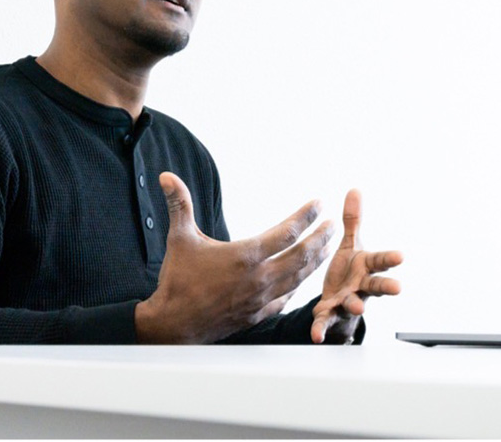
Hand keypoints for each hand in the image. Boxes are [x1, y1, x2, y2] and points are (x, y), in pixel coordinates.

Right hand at [135, 172, 333, 343]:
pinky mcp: (257, 314)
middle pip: (302, 255)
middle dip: (320, 237)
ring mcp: (261, 298)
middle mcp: (259, 278)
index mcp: (245, 256)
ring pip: (299, 278)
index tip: (318, 204)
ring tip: (328, 248)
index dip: (305, 216)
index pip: (287, 232)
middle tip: (333, 224)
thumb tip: (167, 176)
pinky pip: (286, 298)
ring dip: (316, 261)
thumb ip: (179, 204)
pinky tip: (303, 279)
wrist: (173, 324)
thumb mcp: (179, 238)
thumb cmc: (177, 279)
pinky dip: (298, 286)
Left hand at [311, 189, 402, 343]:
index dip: (390, 258)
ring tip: (358, 308)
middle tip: (398, 288)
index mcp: (366, 267)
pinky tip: (316, 336)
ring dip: (355, 305)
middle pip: (376, 286)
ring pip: (354, 304)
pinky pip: (326, 321)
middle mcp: (361, 286)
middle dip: (387, 287)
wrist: (338, 301)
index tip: (401, 256)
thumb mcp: (351, 245)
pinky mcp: (331, 313)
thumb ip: (353, 221)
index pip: (380, 261)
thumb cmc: (349, 271)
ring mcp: (347, 301)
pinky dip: (321, 329)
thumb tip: (354, 190)